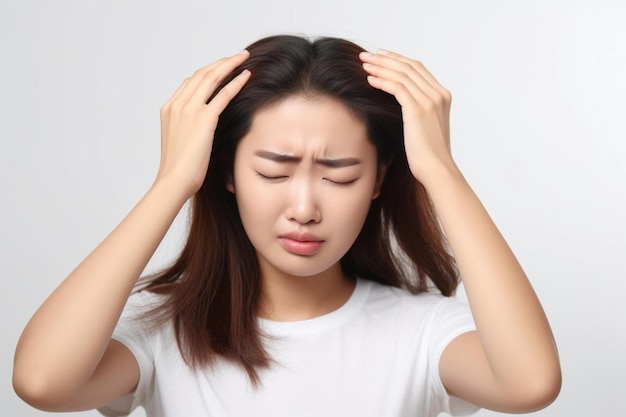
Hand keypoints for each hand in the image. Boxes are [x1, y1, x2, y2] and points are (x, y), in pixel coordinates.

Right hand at [156, 51, 250, 197]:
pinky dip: (236, 82)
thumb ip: (190, 129)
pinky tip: (246, 75)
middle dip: (221, 62)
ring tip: (244, 58)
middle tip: (238, 56)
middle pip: (202, 74)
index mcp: (169, 109)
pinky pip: (223, 94)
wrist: (174, 181)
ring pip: (212, 78)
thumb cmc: (180, 170)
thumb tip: (204, 129)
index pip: (191, 82)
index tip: (223, 67)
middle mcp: (177, 105)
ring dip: (230, 64)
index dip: (209, 72)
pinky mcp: (203, 119)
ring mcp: (188, 110)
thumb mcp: (182, 143)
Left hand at [360, 50, 455, 182]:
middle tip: (366, 55)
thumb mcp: (425, 128)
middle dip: (385, 59)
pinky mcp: (418, 110)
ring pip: (401, 75)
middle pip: (409, 67)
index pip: (418, 69)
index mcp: (442, 96)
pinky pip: (397, 88)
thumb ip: (418, 112)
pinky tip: (369, 79)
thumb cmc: (428, 155)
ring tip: (364, 64)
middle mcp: (438, 95)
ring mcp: (430, 101)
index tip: (381, 56)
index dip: (398, 59)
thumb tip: (401, 106)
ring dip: (380, 67)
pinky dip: (382, 81)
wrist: (436, 169)